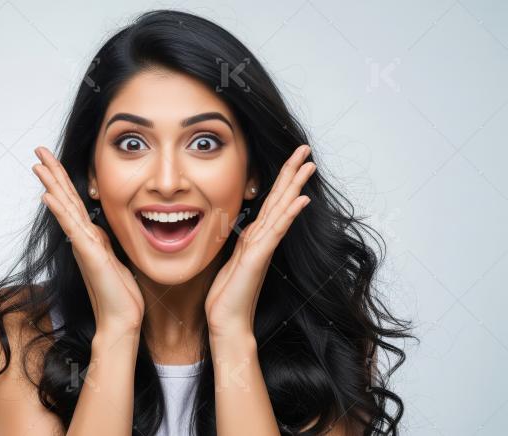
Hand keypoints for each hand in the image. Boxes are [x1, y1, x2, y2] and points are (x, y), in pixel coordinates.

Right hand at [32, 146, 143, 335]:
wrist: (122, 319)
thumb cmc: (121, 294)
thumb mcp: (117, 259)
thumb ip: (107, 243)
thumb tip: (104, 230)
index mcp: (90, 237)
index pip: (74, 201)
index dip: (63, 179)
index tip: (51, 160)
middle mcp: (82, 238)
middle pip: (64, 198)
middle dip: (52, 172)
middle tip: (37, 150)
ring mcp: (83, 245)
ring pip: (64, 208)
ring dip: (51, 184)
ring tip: (37, 165)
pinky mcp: (88, 254)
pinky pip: (72, 226)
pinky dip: (59, 210)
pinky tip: (47, 195)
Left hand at [204, 144, 315, 336]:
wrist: (226, 323)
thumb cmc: (226, 297)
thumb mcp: (228, 260)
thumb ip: (237, 242)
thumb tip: (241, 226)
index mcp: (254, 238)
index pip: (270, 202)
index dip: (281, 180)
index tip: (291, 159)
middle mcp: (261, 239)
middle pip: (281, 199)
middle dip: (292, 173)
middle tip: (306, 150)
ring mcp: (262, 248)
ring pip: (281, 210)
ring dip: (295, 186)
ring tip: (309, 165)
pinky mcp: (259, 258)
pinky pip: (276, 231)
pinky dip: (289, 214)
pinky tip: (301, 200)